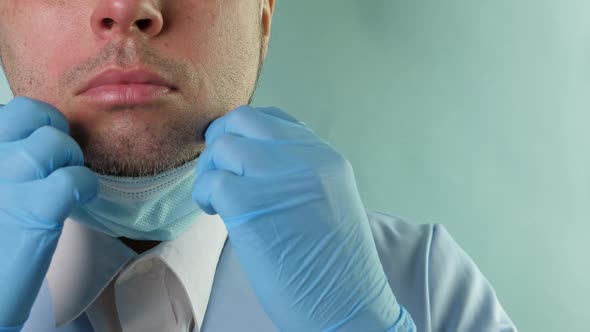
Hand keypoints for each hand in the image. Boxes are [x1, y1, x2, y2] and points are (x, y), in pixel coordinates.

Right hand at [0, 97, 97, 330]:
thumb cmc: (0, 232)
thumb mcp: (4, 184)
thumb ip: (15, 155)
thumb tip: (48, 135)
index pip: (17, 110)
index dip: (42, 120)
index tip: (47, 144)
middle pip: (32, 113)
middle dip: (57, 131)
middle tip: (60, 158)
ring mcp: (6, 184)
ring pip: (54, 143)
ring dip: (73, 159)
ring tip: (70, 181)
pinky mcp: (32, 213)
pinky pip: (71, 178)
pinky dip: (86, 185)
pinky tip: (82, 197)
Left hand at [193, 106, 401, 330]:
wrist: (347, 307)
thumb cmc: (334, 266)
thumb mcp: (326, 201)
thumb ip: (296, 173)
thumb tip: (248, 159)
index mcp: (326, 157)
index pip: (274, 119)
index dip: (246, 135)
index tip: (238, 160)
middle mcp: (306, 157)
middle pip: (244, 120)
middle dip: (222, 142)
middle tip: (220, 174)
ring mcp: (279, 176)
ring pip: (223, 145)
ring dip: (210, 170)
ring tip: (218, 200)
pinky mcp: (251, 203)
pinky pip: (211, 181)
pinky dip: (204, 195)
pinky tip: (215, 213)